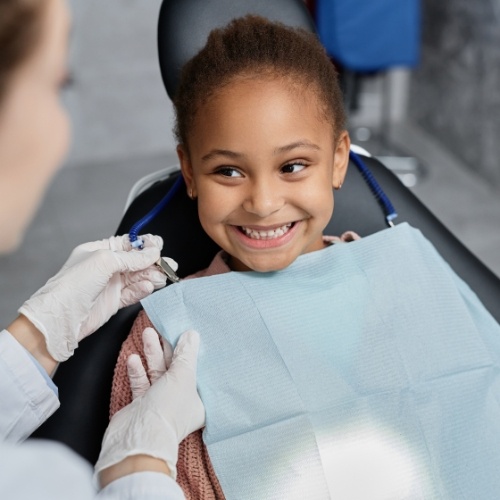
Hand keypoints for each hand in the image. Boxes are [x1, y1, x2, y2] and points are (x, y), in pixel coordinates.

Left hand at [17, 234, 167, 361]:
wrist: (62, 317)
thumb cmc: (72, 285)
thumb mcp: (105, 261)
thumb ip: (132, 257)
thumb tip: (152, 253)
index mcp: (99, 251)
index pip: (127, 244)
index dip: (144, 245)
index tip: (158, 246)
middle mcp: (105, 267)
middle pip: (136, 261)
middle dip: (153, 262)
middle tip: (167, 264)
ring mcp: (110, 284)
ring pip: (137, 277)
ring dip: (151, 276)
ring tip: (162, 277)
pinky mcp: (114, 301)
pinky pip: (133, 293)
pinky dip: (143, 290)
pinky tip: (149, 287)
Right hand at [95, 330, 204, 482]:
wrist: (137, 437)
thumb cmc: (168, 407)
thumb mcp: (183, 376)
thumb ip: (186, 354)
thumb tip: (192, 335)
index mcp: (199, 400)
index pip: (198, 371)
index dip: (193, 353)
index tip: (189, 334)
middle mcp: (181, 401)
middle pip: (176, 369)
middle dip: (168, 348)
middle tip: (163, 328)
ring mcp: (160, 403)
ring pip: (158, 372)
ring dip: (152, 353)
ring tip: (148, 333)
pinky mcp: (142, 405)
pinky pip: (142, 382)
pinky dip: (138, 370)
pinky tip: (133, 358)